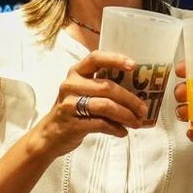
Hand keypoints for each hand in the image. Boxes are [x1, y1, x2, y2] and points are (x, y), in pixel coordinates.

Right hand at [29, 51, 150, 156]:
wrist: (49, 135)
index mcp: (76, 72)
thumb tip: (140, 93)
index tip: (133, 65)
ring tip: (137, 123)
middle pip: (107, 87)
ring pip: (106, 106)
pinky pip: (100, 124)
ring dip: (126, 115)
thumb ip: (103, 87)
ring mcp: (69, 104)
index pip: (96, 58)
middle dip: (130, 99)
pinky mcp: (71, 124)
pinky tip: (123, 132)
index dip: (115, 59)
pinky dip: (116, 128)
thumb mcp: (83, 92)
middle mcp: (71, 85)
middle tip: (143, 109)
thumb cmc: (74, 109)